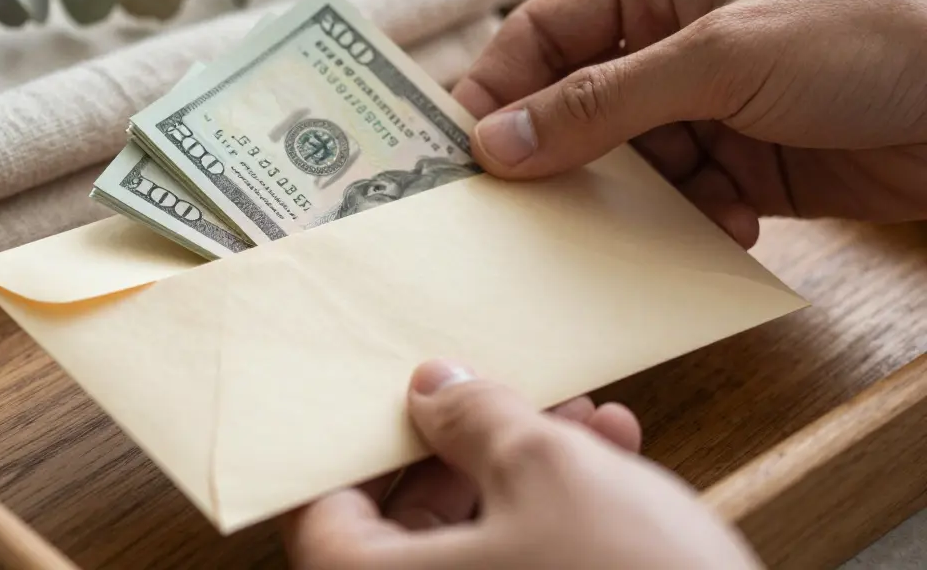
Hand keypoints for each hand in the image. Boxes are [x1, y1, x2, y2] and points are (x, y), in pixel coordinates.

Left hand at [281, 360, 761, 569]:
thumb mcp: (548, 469)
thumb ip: (476, 418)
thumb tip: (435, 389)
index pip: (327, 510)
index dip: (366, 445)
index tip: (403, 403)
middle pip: (410, 523)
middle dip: (475, 446)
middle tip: (513, 400)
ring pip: (479, 541)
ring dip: (529, 471)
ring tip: (588, 423)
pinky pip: (524, 568)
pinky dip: (558, 519)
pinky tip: (614, 466)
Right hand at [453, 0, 926, 247]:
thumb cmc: (861, 37)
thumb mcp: (718, 59)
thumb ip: (602, 103)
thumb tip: (498, 141)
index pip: (545, 32)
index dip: (498, 89)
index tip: (462, 154)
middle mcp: (675, 39)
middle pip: (579, 105)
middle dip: (563, 157)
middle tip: (529, 212)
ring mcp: (710, 103)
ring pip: (629, 162)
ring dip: (639, 199)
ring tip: (653, 222)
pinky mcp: (746, 162)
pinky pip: (685, 199)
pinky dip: (695, 218)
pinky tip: (731, 221)